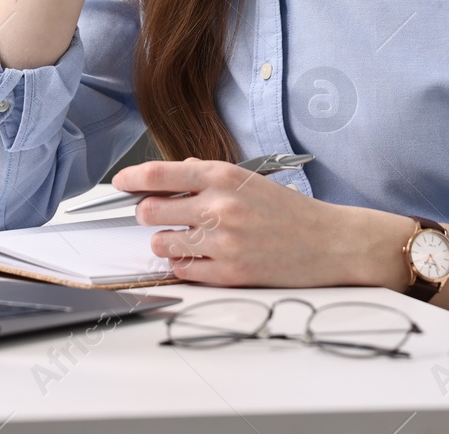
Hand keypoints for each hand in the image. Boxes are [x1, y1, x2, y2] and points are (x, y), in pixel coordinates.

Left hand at [116, 157, 379, 287]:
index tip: (119, 182)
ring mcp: (222, 242)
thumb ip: (207, 175)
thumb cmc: (289, 211)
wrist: (329, 243)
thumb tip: (170, 177)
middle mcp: (219, 207)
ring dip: (166, 242)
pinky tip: (202, 257)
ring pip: (161, 244)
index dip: (131, 178)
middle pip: (150, 211)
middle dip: (147, 214)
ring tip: (188, 238)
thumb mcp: (249, 179)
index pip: (159, 174)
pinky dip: (185, 264)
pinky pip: (182, 270)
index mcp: (223, 176)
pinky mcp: (228, 274)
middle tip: (157, 215)